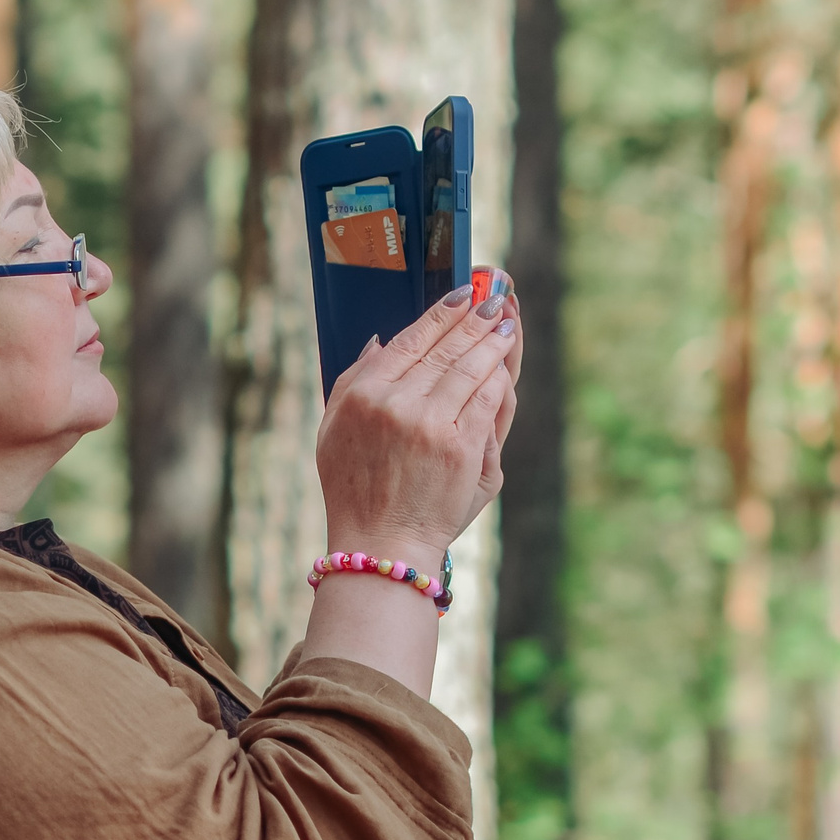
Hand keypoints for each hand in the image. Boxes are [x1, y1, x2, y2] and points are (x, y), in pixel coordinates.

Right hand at [315, 283, 517, 564]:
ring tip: (506, 327)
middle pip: (446, 347)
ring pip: (472, 368)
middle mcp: (396, 403)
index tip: (463, 295)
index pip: (411, 338)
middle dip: (476, 319)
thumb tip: (379, 340)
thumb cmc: (355, 490)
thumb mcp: (333, 431)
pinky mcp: (462, 448)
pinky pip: (488, 400)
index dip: (441, 312)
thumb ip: (354, 380)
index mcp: (364, 394)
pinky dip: (499, 379)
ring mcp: (432, 425)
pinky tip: (505, 366)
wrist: (381, 544)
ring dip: (493, 342)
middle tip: (495, 303)